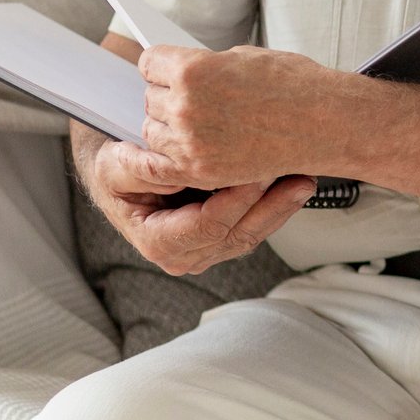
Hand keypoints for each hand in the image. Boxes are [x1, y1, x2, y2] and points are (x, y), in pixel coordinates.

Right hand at [71, 121, 314, 274]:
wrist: (119, 172)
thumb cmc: (115, 167)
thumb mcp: (115, 164)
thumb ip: (141, 168)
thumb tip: (172, 166)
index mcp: (159, 242)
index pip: (208, 225)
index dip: (237, 200)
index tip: (259, 171)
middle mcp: (185, 255)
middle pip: (238, 235)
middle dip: (272, 206)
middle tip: (298, 176)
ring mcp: (206, 250)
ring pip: (251, 233)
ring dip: (281, 207)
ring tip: (305, 178)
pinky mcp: (222, 236)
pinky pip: (253, 225)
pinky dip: (275, 205)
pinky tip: (293, 183)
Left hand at [123, 43, 340, 189]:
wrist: (325, 121)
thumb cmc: (292, 84)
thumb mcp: (241, 57)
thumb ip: (204, 67)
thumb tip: (182, 75)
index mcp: (192, 69)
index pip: (149, 63)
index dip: (161, 65)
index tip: (167, 70)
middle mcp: (185, 106)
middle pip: (150, 98)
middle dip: (167, 96)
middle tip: (194, 99)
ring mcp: (191, 143)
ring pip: (153, 132)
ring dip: (168, 128)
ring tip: (197, 124)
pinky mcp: (202, 172)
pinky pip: (159, 168)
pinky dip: (161, 161)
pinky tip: (173, 152)